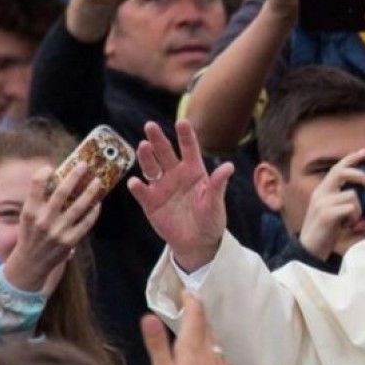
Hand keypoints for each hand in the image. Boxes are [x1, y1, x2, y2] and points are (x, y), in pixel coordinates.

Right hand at [3, 165, 101, 291]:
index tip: (50, 167)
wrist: (31, 263)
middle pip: (61, 192)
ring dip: (90, 192)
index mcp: (30, 212)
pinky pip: (86, 222)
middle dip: (74, 176)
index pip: (35, 186)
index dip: (43, 173)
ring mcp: (58, 232)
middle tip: (84, 165)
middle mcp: (43, 221)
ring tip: (97, 181)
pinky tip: (98, 202)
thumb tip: (60, 179)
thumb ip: (39, 200)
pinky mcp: (70, 241)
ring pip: (78, 206)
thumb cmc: (30, 234)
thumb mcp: (28, 217)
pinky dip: (93, 211)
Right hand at [128, 120, 231, 271]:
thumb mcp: (215, 202)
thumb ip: (218, 184)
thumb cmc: (210, 219)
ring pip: (150, 167)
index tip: (182, 122)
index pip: (189, 148)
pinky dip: (137, 187)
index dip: (185, 135)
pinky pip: (142, 192)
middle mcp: (175, 174)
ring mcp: (161, 187)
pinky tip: (135, 182)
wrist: (198, 242)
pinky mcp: (150, 202)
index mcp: (193, 170)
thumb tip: (229, 166)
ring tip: (143, 146)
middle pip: (164, 152)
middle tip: (150, 125)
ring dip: (146, 157)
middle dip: (158, 139)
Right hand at [142, 291, 247, 364]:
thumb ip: (157, 344)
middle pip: (206, 325)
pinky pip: (218, 355)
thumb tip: (148, 315)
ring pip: (213, 340)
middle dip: (198, 313)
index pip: (195, 315)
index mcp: (193, 346)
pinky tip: (210, 358)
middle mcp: (210, 350)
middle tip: (191, 304)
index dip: (191, 300)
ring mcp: (221, 364)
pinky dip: (212, 348)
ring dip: (205, 330)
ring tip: (198, 328)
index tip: (186, 290)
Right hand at [298, 149, 364, 260]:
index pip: (337, 168)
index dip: (350, 158)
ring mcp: (322, 203)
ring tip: (349, 222)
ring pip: (352, 195)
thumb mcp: (333, 212)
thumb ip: (343, 201)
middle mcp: (320, 193)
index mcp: (322, 191)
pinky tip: (345, 226)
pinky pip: (351, 208)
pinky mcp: (326, 214)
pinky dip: (353, 218)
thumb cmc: (324, 232)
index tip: (363, 151)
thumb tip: (364, 195)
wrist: (309, 250)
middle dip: (361, 175)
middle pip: (343, 172)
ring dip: (358, 210)